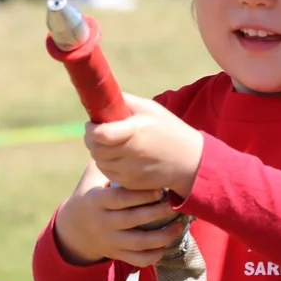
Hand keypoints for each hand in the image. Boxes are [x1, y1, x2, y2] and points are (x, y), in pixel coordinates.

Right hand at [54, 163, 186, 267]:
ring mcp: (110, 241)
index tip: (159, 189)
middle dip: (156, 213)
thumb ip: (106, 157)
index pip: (120, 198)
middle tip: (173, 204)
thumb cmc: (91, 193)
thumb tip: (119, 129)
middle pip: (133, 220)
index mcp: (96, 201)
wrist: (74, 229)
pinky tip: (165, 246)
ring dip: (161, 237)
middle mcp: (103, 222)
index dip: (140, 195)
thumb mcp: (92, 175)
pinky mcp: (116, 254)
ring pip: (138, 243)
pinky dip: (153, 256)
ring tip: (179, 227)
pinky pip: (136, 260)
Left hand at [83, 93, 203, 198]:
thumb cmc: (169, 130)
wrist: (190, 162)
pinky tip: (118, 156)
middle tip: (97, 132)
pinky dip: (107, 164)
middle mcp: (132, 154)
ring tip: (109, 143)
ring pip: (99, 162)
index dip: (90, 129)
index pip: (101, 134)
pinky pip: (108, 173)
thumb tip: (103, 96)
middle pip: (95, 149)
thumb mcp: (151, 109)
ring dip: (98, 152)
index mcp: (136, 132)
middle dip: (91, 139)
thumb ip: (126, 101)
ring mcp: (130, 171)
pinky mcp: (130, 183)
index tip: (92, 123)